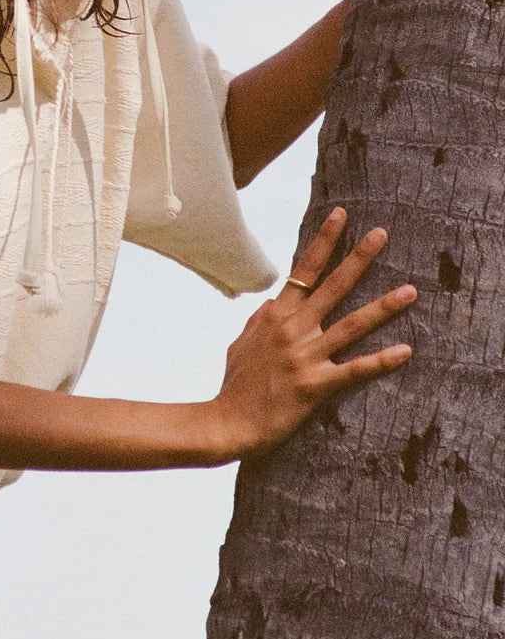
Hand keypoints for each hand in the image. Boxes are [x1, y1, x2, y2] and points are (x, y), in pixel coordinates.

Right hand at [209, 206, 414, 461]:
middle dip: (358, 258)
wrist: (228, 423)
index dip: (323, 241)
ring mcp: (306, 356)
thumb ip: (261, 319)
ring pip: (352, 325)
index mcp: (275, 315)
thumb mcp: (242, 342)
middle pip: (332, 286)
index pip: (303, 270)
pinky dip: (381, 361)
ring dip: (383, 307)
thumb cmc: (235, 384)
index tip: (341, 215)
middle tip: (381, 234)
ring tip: (410, 291)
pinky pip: (355, 370)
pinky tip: (405, 351)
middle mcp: (292, 330)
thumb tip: (273, 301)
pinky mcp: (316, 386)